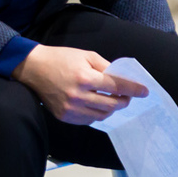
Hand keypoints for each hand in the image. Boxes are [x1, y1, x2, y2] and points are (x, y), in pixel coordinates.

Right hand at [13, 45, 146, 123]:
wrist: (33, 68)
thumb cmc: (61, 58)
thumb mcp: (86, 55)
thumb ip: (106, 67)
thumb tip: (122, 79)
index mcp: (85, 77)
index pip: (116, 86)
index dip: (133, 89)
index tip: (144, 92)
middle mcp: (78, 95)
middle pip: (112, 105)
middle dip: (124, 101)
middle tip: (127, 97)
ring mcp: (70, 109)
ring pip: (101, 116)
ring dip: (111, 109)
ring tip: (112, 101)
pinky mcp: (64, 116)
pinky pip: (88, 121)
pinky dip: (97, 114)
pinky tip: (97, 106)